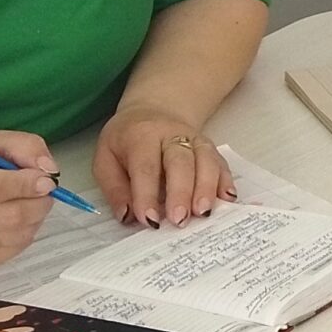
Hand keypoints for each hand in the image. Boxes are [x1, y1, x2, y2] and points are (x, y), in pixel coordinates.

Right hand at [0, 130, 58, 268]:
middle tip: (46, 193)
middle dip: (39, 204)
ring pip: (14, 236)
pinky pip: (10, 252)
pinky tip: (18, 223)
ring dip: (34, 220)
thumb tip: (48, 170)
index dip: (26, 185)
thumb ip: (25, 147)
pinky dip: (24, 236)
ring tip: (32, 206)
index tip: (46, 181)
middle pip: (8, 216)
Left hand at [95, 105, 232, 227]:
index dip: (147, 194)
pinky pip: (220, 162)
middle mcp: (171, 134)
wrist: (152, 110)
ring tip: (203, 213)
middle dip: (181, 192)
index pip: (146, 166)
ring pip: (205, 159)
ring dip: (206, 187)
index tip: (150, 220)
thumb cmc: (126, 141)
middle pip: (180, 161)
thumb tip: (128, 216)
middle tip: (179, 220)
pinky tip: (226, 198)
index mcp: (141, 136)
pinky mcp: (209, 147)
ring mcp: (194, 139)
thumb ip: (114, 188)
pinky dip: (225, 180)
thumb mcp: (105, 159)